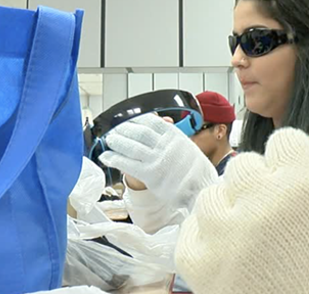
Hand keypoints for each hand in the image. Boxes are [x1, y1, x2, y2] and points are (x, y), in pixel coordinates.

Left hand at [99, 114, 217, 210]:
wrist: (201, 189)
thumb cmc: (195, 170)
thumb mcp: (187, 147)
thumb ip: (172, 137)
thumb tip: (162, 122)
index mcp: (174, 136)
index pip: (151, 121)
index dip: (136, 120)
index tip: (127, 119)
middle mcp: (165, 145)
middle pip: (139, 132)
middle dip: (124, 129)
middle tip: (114, 130)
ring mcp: (157, 159)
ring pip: (132, 146)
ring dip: (118, 142)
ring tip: (109, 140)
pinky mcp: (150, 174)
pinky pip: (128, 164)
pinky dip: (115, 159)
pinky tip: (107, 157)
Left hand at [175, 128, 308, 293]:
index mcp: (305, 185)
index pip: (286, 140)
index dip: (298, 159)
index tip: (304, 173)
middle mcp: (257, 201)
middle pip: (248, 164)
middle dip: (266, 182)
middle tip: (286, 212)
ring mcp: (223, 234)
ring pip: (215, 193)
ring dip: (234, 205)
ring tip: (258, 234)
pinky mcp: (199, 268)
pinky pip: (193, 228)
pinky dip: (210, 234)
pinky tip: (234, 252)